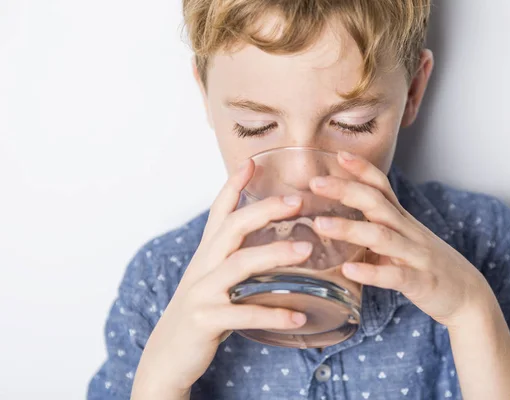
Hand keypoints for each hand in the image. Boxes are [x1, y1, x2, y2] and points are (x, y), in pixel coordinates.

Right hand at [132, 160, 309, 398]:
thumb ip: (234, 262)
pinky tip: (299, 317)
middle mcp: (202, 268)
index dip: (233, 186)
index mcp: (206, 256)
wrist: (166, 358)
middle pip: (232, 227)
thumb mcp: (213, 282)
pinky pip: (244, 313)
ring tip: (306, 249)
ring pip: (239, 264)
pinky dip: (273, 314)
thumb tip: (270, 248)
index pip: (219, 212)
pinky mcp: (205, 320)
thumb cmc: (200, 315)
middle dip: (264, 210)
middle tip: (297, 201)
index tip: (251, 162)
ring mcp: (201, 293)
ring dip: (275, 254)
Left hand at [309, 151, 492, 327]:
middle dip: (346, 190)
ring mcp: (416, 255)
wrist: (469, 295)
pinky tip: (348, 271)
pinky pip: (395, 276)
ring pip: (382, 237)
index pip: (382, 187)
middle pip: (377, 204)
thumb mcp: (402, 241)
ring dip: (350, 229)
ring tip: (320, 225)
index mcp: (402, 220)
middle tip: (315, 182)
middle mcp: (409, 232)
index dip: (362, 169)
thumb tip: (337, 224)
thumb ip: (374, 230)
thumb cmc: (427, 266)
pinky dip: (371, 273)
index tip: (338, 154)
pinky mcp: (421, 282)